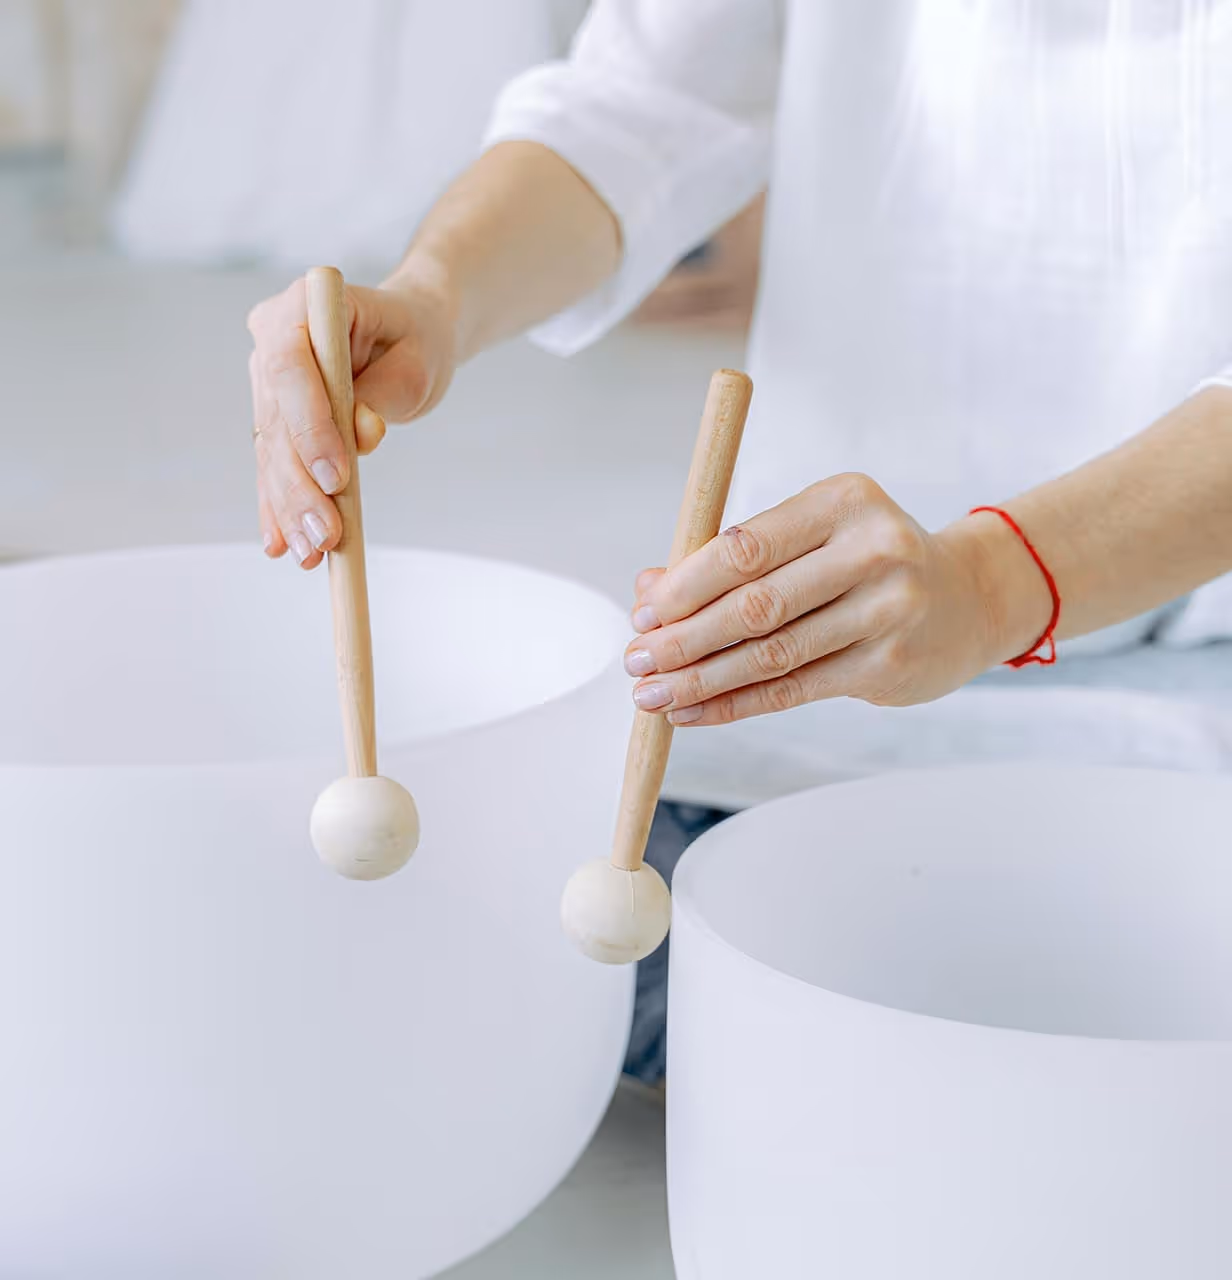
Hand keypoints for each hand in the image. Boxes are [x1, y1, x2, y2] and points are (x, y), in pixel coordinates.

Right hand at [247, 267, 455, 567]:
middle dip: (300, 484)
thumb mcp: (416, 361)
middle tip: (326, 534)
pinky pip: (273, 466)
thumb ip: (385, 393)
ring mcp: (266, 381)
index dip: (308, 424)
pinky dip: (280, 507)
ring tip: (313, 553)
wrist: (407, 334)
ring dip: (290, 507)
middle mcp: (271, 340)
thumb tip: (362, 434)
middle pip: (276, 419)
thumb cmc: (415, 338)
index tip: (337, 475)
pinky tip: (283, 545)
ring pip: (272, 451)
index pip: (291, 366)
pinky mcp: (273, 417)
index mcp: (305, 306)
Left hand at [623, 474, 1051, 723]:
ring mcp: (887, 610)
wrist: (967, 599)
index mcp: (842, 500)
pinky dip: (735, 704)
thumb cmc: (864, 561)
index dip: (686, 585)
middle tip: (637, 660)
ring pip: (771, 654)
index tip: (643, 614)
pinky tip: (693, 712)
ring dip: (700, 680)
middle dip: (684, 638)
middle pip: (755, 604)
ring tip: (651, 695)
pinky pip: (793, 689)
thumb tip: (646, 589)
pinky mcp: (888, 664)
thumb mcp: (808, 537)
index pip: (746, 546)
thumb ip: (728, 558)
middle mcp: (872, 550)